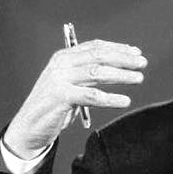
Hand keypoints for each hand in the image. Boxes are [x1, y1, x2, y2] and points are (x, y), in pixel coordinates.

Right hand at [4, 39, 146, 159]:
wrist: (29, 127)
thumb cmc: (55, 104)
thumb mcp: (72, 82)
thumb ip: (90, 71)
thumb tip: (123, 63)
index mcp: (64, 57)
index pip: (95, 47)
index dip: (118, 48)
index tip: (136, 52)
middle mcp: (61, 64)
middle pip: (99, 56)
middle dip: (124, 58)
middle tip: (143, 63)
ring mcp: (59, 80)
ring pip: (97, 72)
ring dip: (122, 74)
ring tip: (139, 78)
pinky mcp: (60, 97)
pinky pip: (92, 96)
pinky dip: (111, 98)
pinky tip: (125, 101)